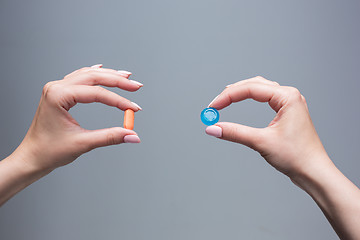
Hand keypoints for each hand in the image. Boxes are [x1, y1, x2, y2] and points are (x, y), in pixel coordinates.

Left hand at [16, 65, 142, 172]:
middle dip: (117, 81)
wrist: (31, 157)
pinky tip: (102, 71)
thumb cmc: (49, 151)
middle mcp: (56, 87)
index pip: (96, 93)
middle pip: (93, 77)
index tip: (134, 109)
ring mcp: (57, 89)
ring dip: (108, 76)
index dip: (118, 101)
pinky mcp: (59, 93)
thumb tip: (132, 135)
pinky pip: (80, 78)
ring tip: (126, 77)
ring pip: (88, 75)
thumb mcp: (83, 143)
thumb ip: (110, 137)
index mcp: (58, 96)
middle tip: (136, 86)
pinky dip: (95, 76)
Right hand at [206, 76, 330, 178]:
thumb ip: (235, 133)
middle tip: (215, 105)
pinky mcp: (287, 112)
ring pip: (260, 89)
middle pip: (254, 84)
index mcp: (287, 97)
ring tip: (224, 100)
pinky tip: (242, 101)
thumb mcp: (261, 142)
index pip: (250, 89)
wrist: (314, 172)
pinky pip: (265, 98)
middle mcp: (289, 96)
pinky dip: (250, 99)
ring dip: (241, 93)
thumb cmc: (297, 156)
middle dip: (232, 93)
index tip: (212, 108)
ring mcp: (289, 104)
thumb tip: (212, 128)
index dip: (228, 97)